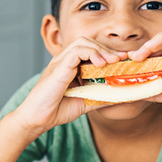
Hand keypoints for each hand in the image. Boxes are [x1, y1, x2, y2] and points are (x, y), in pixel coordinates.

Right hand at [12, 37, 126, 136]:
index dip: (108, 52)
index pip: (91, 50)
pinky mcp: (58, 67)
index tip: (124, 60)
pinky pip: (76, 51)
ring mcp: (60, 62)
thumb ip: (101, 97)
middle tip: (123, 59)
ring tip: (114, 60)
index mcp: (70, 66)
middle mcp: (65, 61)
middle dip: (107, 49)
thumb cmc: (56, 110)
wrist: (37, 119)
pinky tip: (101, 64)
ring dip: (101, 50)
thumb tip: (122, 96)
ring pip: (83, 43)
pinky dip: (91, 54)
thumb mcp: (86, 102)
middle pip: (89, 42)